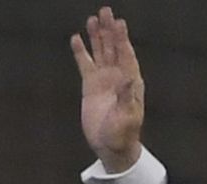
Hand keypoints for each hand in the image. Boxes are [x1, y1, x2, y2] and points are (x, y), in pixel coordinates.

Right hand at [70, 7, 145, 171]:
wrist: (110, 147)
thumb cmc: (123, 135)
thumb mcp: (126, 118)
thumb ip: (126, 98)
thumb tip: (128, 79)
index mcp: (131, 82)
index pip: (126, 55)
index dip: (122, 39)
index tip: (119, 23)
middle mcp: (118, 77)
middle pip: (113, 48)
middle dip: (110, 30)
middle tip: (106, 11)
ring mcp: (104, 80)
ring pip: (100, 52)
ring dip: (97, 36)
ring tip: (93, 19)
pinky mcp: (91, 86)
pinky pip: (85, 64)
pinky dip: (81, 52)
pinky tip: (76, 39)